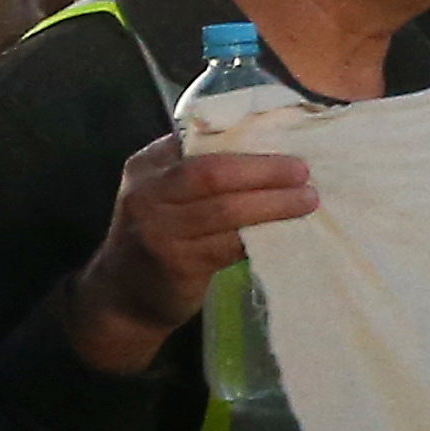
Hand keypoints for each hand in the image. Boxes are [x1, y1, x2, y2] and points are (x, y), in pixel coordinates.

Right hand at [70, 133, 317, 369]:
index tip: (284, 134)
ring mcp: (159, 231)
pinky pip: (229, 246)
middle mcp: (147, 194)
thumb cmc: (157, 236)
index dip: (244, 136)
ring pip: (226, 211)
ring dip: (273, 205)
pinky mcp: (177, 265)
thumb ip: (197, 171)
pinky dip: (261, 236)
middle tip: (303, 171)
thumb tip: (267, 149)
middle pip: (213, 173)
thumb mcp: (163, 194)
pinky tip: (286, 231)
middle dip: (263, 170)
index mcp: (147, 166)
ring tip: (307, 200)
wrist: (122, 296)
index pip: (198, 140)